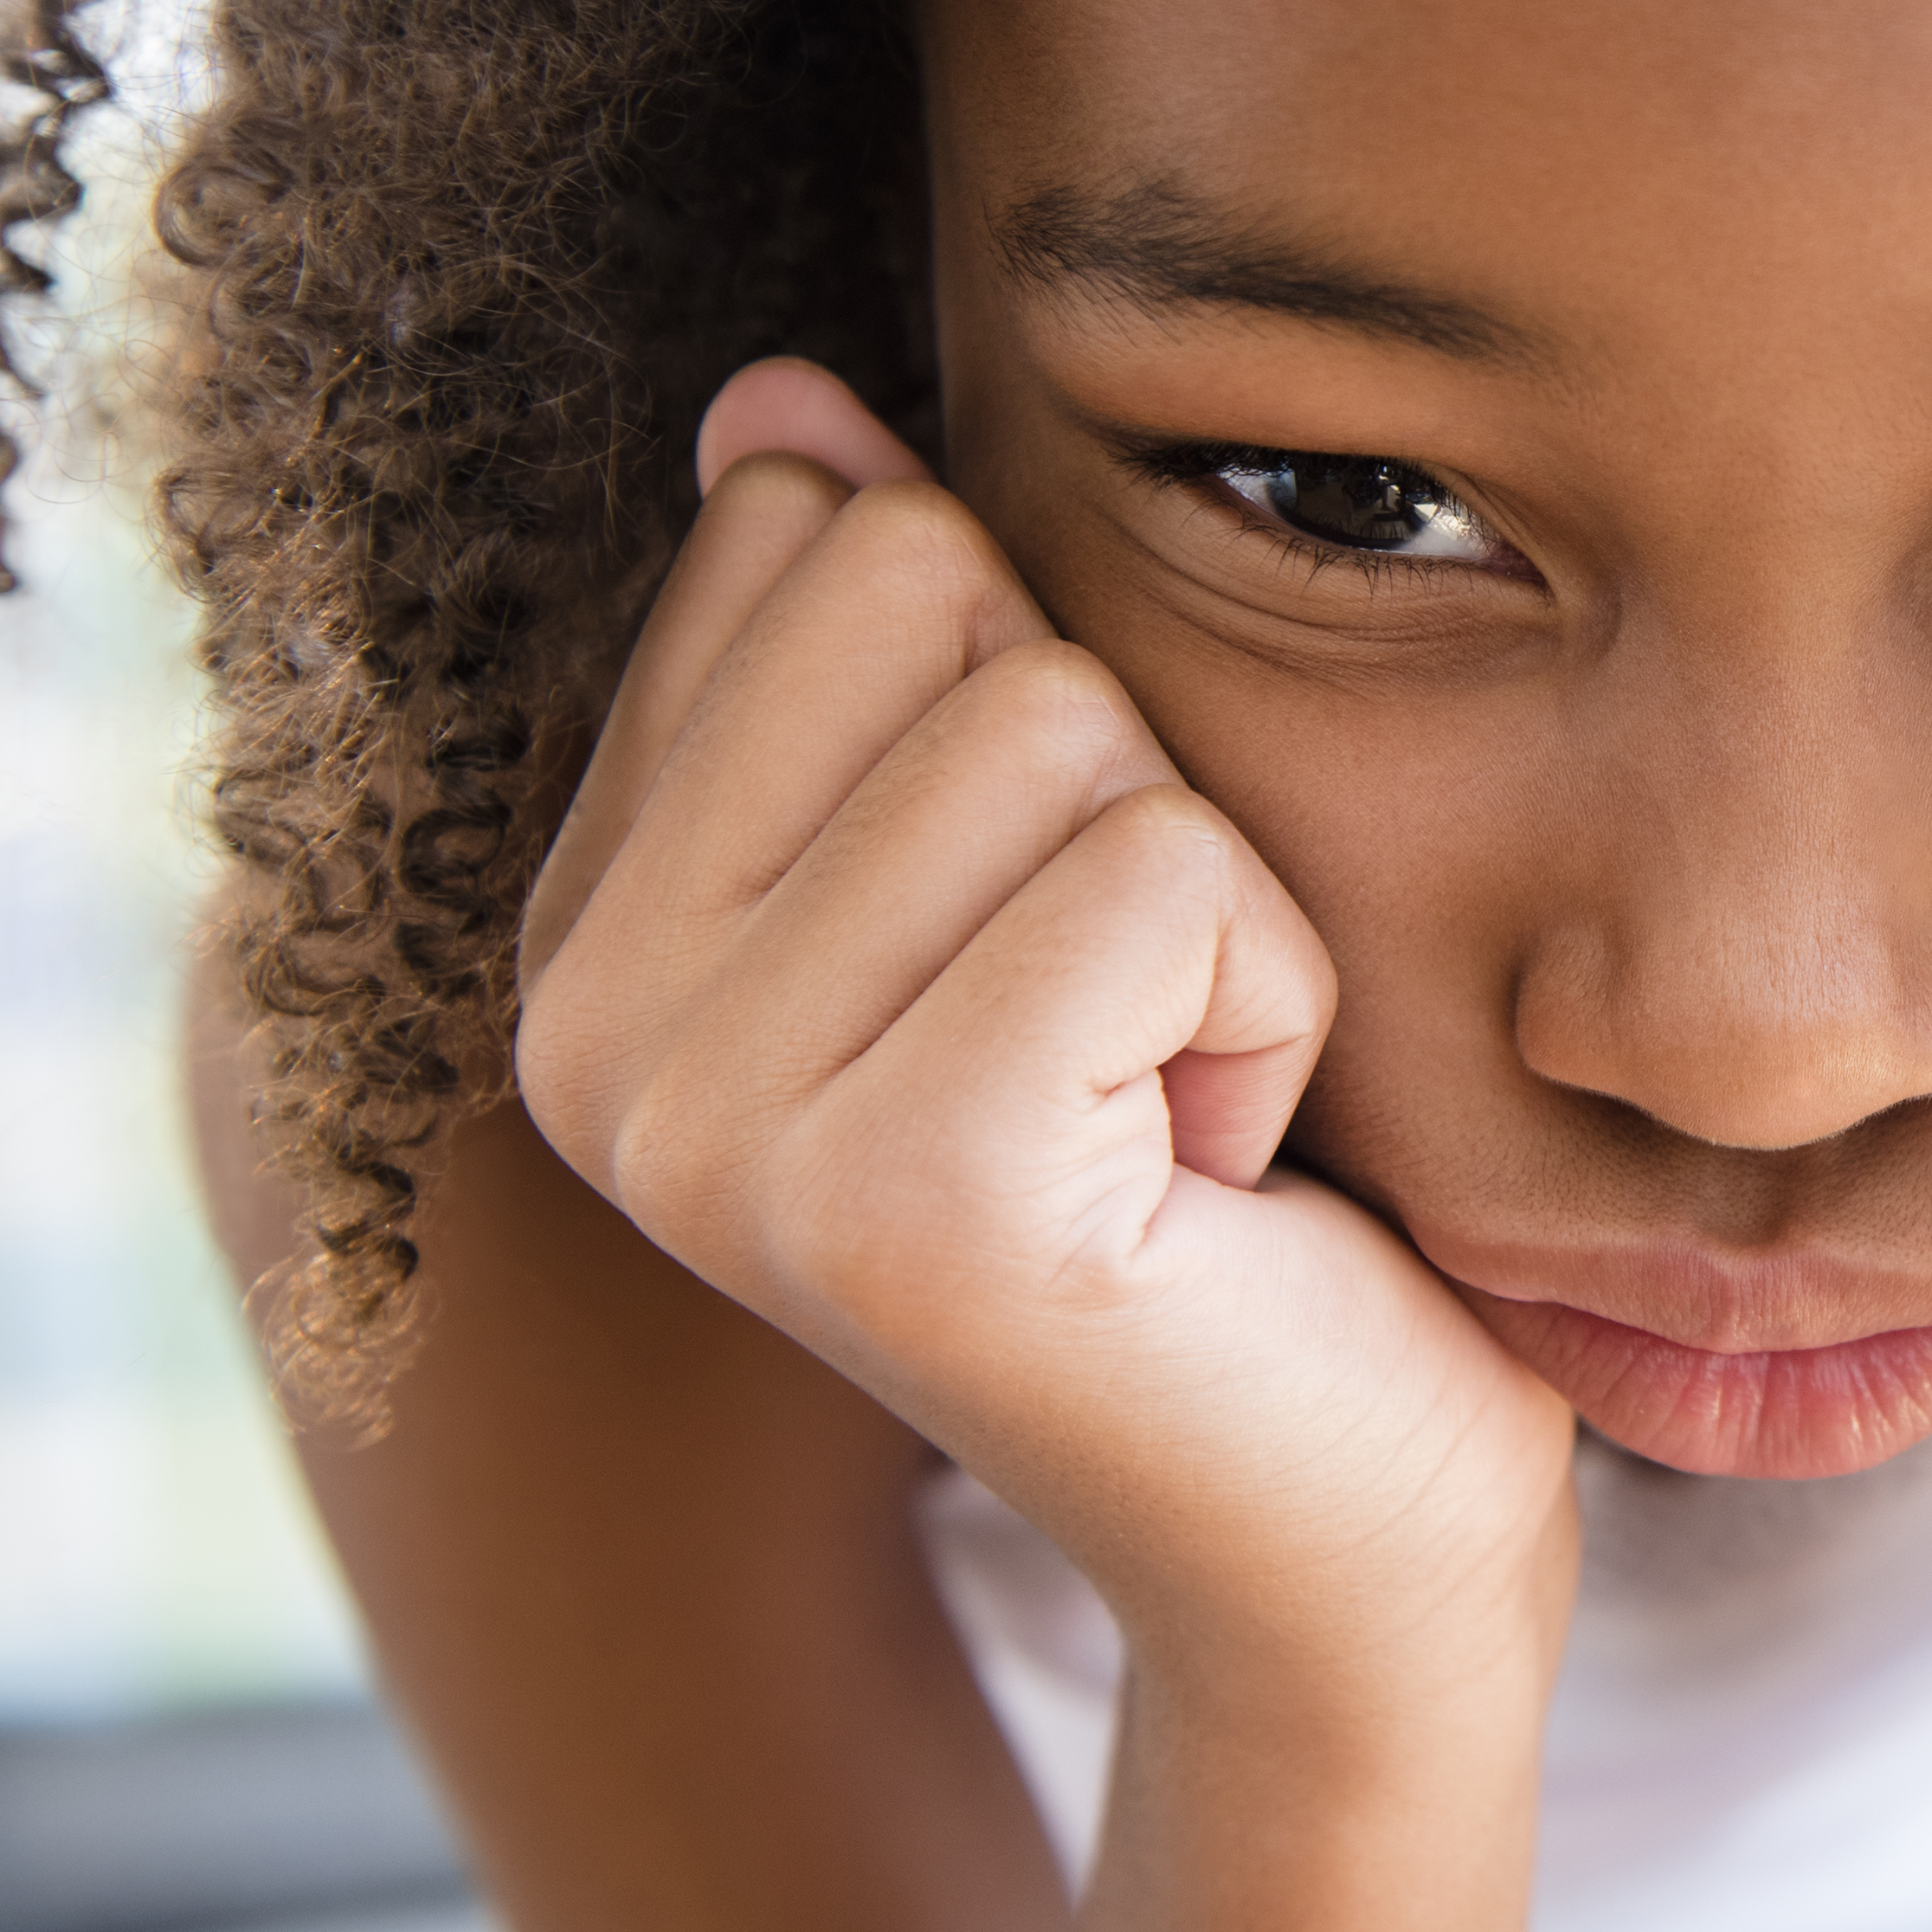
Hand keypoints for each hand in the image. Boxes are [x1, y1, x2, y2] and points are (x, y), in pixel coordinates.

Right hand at [512, 361, 1578, 1712]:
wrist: (1341, 1527)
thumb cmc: (1220, 1176)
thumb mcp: (1035, 864)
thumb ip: (877, 645)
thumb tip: (774, 404)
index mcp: (589, 934)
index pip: (817, 538)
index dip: (1024, 707)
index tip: (1040, 947)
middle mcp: (589, 1039)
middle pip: (934, 594)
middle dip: (1121, 790)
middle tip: (1127, 1036)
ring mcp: (715, 1131)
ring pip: (1061, 724)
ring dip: (1211, 905)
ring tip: (1170, 1114)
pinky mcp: (899, 1198)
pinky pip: (1165, 872)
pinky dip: (1269, 998)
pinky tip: (1218, 1180)